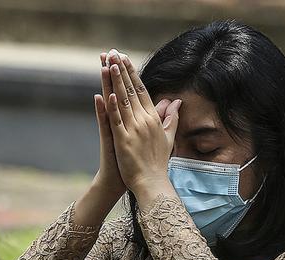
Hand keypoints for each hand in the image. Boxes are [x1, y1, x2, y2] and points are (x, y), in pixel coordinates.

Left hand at [104, 50, 181, 195]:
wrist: (151, 182)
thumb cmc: (157, 162)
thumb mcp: (168, 137)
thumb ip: (170, 118)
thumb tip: (175, 102)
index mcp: (153, 119)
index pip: (142, 90)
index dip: (132, 74)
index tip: (125, 59)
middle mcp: (144, 121)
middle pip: (131, 91)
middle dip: (122, 71)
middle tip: (114, 53)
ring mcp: (133, 130)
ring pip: (123, 101)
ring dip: (115, 82)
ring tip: (109, 64)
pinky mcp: (123, 140)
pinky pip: (117, 121)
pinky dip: (113, 107)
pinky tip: (108, 94)